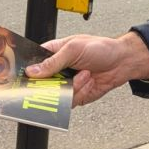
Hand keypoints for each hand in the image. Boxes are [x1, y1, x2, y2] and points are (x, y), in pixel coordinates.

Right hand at [25, 31, 148, 106]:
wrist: (122, 61)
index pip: (33, 64)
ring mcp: (66, 84)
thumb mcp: (74, 48)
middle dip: (49, 85)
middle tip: (58, 81)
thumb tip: (32, 70)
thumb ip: (53, 60)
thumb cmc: (101, 48)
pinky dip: (80, 91)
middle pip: (40, 84)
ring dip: (71, 86)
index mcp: (54, 53)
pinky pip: (69, 101)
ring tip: (84, 74)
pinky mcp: (75, 95)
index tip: (26, 78)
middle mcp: (58, 70)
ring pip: (55, 95)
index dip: (28, 72)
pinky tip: (89, 80)